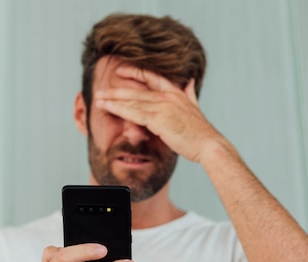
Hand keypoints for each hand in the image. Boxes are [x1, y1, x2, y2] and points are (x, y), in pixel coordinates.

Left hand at [94, 65, 222, 163]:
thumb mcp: (195, 107)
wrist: (208, 145)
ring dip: (113, 100)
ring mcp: (163, 107)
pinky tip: (108, 109)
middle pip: (137, 89)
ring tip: (98, 99)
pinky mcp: (159, 120)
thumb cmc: (201, 132)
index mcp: (176, 92)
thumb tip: (189, 82)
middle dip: (117, 90)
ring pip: (132, 101)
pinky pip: (134, 113)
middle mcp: (168, 96)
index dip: (135, 72)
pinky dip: (119, 110)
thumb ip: (189, 94)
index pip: (152, 77)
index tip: (120, 71)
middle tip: (101, 89)